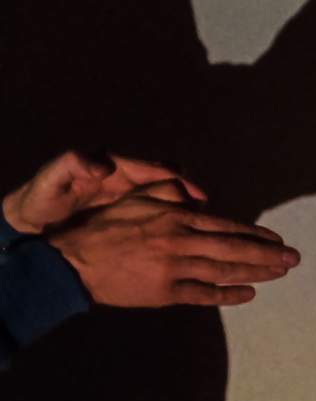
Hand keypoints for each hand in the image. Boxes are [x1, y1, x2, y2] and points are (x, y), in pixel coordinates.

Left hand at [2, 150, 205, 234]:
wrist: (27, 225)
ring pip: (163, 201)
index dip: (176, 179)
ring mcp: (126, 198)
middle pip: (166, 183)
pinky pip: (152, 217)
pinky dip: (167, 223)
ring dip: (180, 210)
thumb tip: (102, 166)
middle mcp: (126, 179)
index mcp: (114, 167)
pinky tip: (177, 236)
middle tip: (203, 209)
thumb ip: (73, 164)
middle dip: (186, 194)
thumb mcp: (52, 180)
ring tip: (199, 224)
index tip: (194, 193)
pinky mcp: (124, 216)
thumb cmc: (40, 200)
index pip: (153, 169)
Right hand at [46, 179, 299, 306]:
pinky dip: (228, 294)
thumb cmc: (106, 226)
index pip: (228, 226)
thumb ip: (169, 191)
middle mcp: (182, 241)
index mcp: (178, 217)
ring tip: (280, 273)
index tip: (277, 239)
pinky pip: (203, 295)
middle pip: (234, 249)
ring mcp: (174, 269)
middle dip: (268, 254)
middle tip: (294, 259)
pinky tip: (249, 294)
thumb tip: (198, 195)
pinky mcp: (164, 293)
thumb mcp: (137, 197)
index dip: (255, 233)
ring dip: (256, 272)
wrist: (74, 262)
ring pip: (224, 271)